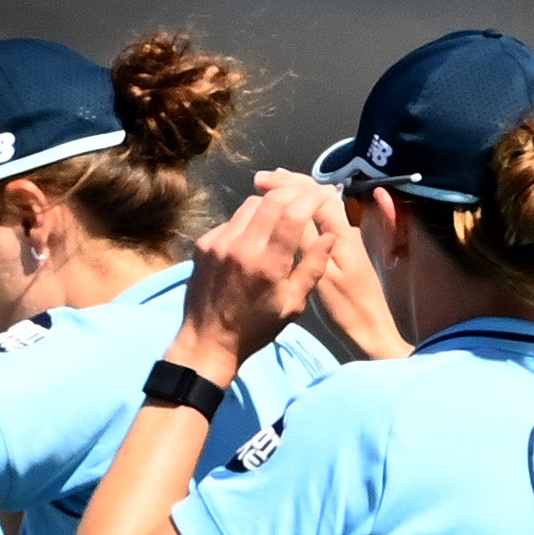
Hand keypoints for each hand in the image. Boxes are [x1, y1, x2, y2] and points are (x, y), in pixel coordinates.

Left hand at [173, 179, 337, 379]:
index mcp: (268, 264)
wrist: (206, 343)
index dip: (313, 198)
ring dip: (271, 203)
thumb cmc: (256, 327)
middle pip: (273, 199)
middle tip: (306, 196)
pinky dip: (249, 220)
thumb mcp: (293, 304)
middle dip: (295, 191)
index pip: (294, 212)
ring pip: (251, 204)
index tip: (323, 197)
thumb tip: (330, 235)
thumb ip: (314, 267)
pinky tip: (255, 235)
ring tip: (283, 213)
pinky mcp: (203, 244)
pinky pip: (232, 220)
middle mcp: (242, 248)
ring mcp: (219, 244)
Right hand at [279, 175, 410, 359]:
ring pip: (321, 203)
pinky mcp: (341, 249)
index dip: (288, 185)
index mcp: (342, 233)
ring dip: (296, 192)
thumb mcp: (323, 277)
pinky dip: (301, 209)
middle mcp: (347, 229)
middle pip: (320, 193)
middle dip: (291, 183)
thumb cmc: (345, 308)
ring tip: (270, 189)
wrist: (370, 328)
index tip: (262, 183)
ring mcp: (346, 238)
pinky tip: (287, 213)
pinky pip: (320, 218)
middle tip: (261, 180)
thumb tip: (293, 210)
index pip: (315, 195)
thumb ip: (310, 243)